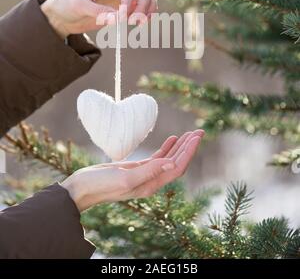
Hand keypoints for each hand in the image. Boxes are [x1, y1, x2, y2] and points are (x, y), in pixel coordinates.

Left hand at [41, 0, 157, 37]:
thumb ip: (98, 11)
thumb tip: (118, 19)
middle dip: (144, 6)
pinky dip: (146, 16)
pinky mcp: (124, 8)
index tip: (122, 19)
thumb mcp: (78, 6)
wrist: (63, 15)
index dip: (128, 4)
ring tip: (140, 24)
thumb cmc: (67, 5)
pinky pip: (143, 9)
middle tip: (136, 22)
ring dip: (148, 11)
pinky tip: (141, 24)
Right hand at [61, 130, 203, 211]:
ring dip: (180, 146)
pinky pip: (158, 157)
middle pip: (176, 162)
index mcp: (151, 185)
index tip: (196, 137)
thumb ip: (149, 171)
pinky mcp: (136, 168)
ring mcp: (144, 174)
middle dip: (189, 147)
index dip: (188, 152)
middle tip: (200, 131)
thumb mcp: (125, 178)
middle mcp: (151, 181)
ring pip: (169, 159)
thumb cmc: (100, 185)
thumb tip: (172, 164)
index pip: (177, 167)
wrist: (82, 188)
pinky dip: (167, 147)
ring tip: (191, 133)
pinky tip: (173, 139)